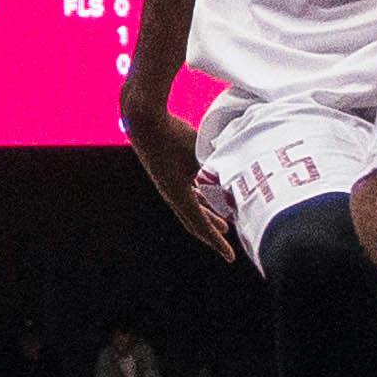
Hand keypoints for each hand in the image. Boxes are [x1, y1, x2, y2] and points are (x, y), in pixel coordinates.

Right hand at [124, 93, 234, 263]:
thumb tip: (231, 178)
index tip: (229, 256)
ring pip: (191, 207)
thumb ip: (213, 170)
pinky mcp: (167, 173)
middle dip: (212, 233)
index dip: (216, 242)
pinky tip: (209, 197)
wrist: (145, 120)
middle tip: (227, 246)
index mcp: (178, 194)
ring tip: (224, 224)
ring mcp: (168, 184)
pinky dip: (201, 200)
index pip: (201, 224)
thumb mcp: (200, 155)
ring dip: (208, 216)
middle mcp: (171, 193)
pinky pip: (187, 193)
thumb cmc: (173, 135)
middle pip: (194, 220)